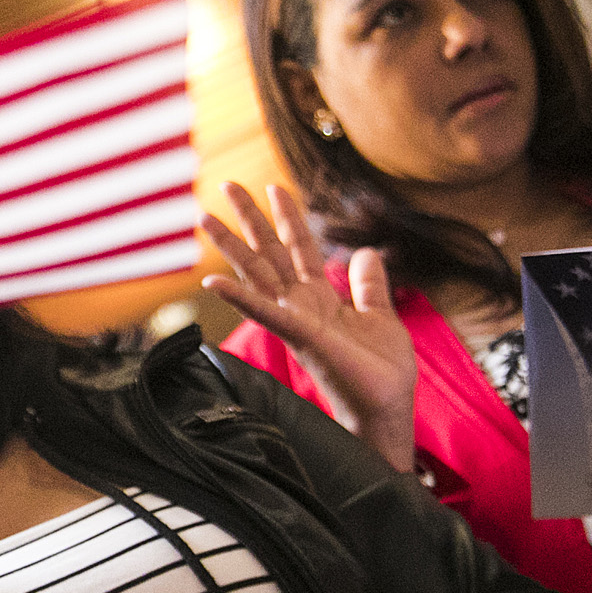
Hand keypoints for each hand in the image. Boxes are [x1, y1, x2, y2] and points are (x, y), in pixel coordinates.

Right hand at [202, 182, 418, 469]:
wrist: (386, 408)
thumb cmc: (381, 372)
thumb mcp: (380, 315)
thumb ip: (368, 284)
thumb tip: (366, 251)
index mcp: (319, 299)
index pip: (298, 247)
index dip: (287, 216)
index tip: (273, 186)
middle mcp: (300, 306)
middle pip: (269, 252)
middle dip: (249, 217)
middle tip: (226, 184)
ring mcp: (295, 320)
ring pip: (257, 274)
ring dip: (230, 246)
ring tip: (205, 217)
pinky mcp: (299, 336)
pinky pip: (264, 312)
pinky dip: (238, 297)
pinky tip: (212, 282)